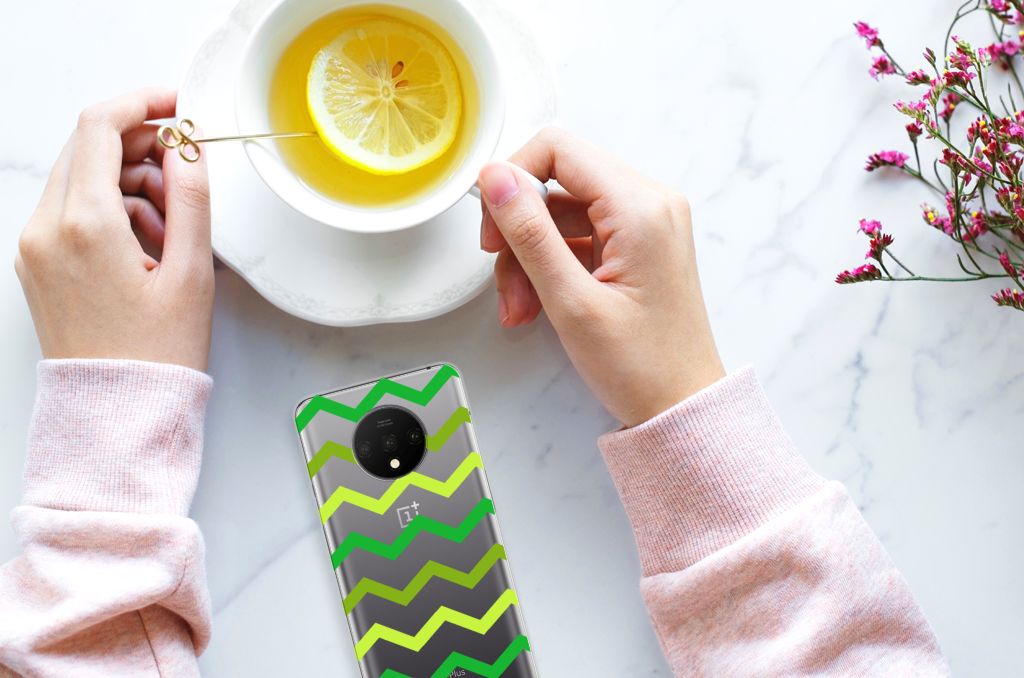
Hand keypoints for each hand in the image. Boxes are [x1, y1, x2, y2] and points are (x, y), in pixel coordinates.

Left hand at [15, 88, 213, 371]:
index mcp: (85, 225)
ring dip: (129, 182)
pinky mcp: (37, 263)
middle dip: (141, 147)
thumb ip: (192, 198)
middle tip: (185, 173)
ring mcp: (35, 246)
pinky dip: (110, 209)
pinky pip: (72, 210)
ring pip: (81, 178)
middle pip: (88, 148)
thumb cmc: (156, 354)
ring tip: (173, 228)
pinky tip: (147, 244)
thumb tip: (188, 147)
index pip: (101, 127)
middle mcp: (47, 229)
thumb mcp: (192, 272)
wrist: (117, 411)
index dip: (143, 103)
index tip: (176, 105)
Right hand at [478, 128, 723, 426]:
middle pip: (557, 182)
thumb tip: (495, 177)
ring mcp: (645, 224)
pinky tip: (537, 306)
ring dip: (529, 257)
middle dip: (519, 230)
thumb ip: (529, 233)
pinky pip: (578, 237)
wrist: (682, 408)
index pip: (558, 149)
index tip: (493, 226)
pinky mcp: (637, 245)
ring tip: (520, 308)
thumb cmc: (642, 366)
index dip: (513, 179)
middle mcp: (649, 203)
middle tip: (502, 277)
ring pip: (561, 213)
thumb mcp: (571, 301)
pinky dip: (550, 267)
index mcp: (641, 207)